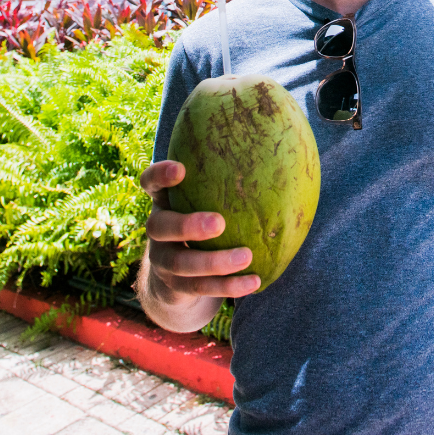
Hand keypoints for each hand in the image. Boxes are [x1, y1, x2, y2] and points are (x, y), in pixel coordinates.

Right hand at [140, 160, 260, 301]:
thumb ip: (228, 178)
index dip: (160, 175)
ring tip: (247, 257)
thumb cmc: (204, 220)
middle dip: (188, 225)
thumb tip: (282, 145)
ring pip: (182, 264)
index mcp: (165, 201)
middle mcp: (158, 229)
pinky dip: (227, 286)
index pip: (151, 183)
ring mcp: (163, 260)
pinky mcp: (174, 287)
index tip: (181, 168)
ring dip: (215, 262)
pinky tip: (253, 282)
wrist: (176, 277)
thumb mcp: (207, 198)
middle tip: (219, 223)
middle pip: (160, 227)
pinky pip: (200, 288)